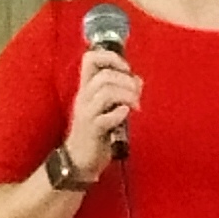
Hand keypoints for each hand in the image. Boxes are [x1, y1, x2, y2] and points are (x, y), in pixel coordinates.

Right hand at [65, 40, 141, 182]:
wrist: (80, 160)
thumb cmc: (96, 132)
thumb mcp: (107, 108)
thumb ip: (121, 92)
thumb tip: (138, 80)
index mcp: (86, 88)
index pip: (90, 59)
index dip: (110, 58)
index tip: (127, 69)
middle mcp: (84, 97)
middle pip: (104, 75)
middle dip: (126, 81)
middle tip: (137, 96)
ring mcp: (86, 113)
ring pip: (105, 92)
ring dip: (127, 96)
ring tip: (136, 106)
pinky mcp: (91, 130)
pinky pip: (105, 117)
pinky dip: (120, 113)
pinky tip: (125, 115)